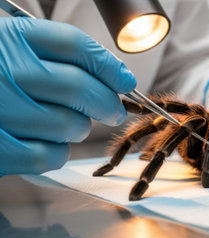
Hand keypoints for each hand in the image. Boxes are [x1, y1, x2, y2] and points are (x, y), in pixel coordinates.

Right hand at [0, 17, 135, 174]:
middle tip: (112, 110)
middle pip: (81, 89)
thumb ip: (55, 51)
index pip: (77, 47)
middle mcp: (6, 72)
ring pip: (70, 126)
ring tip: (67, 123)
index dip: (110, 66)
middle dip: (107, 104)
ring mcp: (0, 111)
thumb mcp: (12, 43)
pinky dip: (58, 152)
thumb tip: (115, 75)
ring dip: (79, 128)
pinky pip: (49, 156)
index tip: (125, 81)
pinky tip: (48, 141)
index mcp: (11, 39)